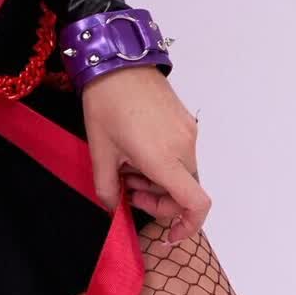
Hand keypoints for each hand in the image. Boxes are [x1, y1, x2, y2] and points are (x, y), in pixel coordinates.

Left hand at [80, 65, 209, 246]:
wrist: (117, 60)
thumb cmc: (105, 104)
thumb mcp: (99, 151)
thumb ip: (107, 188)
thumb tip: (112, 209)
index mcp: (164, 159)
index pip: (196, 204)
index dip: (187, 227)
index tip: (167, 234)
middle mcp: (184, 146)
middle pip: (184, 191)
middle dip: (158, 200)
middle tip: (128, 188)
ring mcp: (188, 132)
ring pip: (182, 173)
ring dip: (158, 180)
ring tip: (128, 165)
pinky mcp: (186, 120)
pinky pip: (181, 153)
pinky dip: (163, 162)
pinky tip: (136, 150)